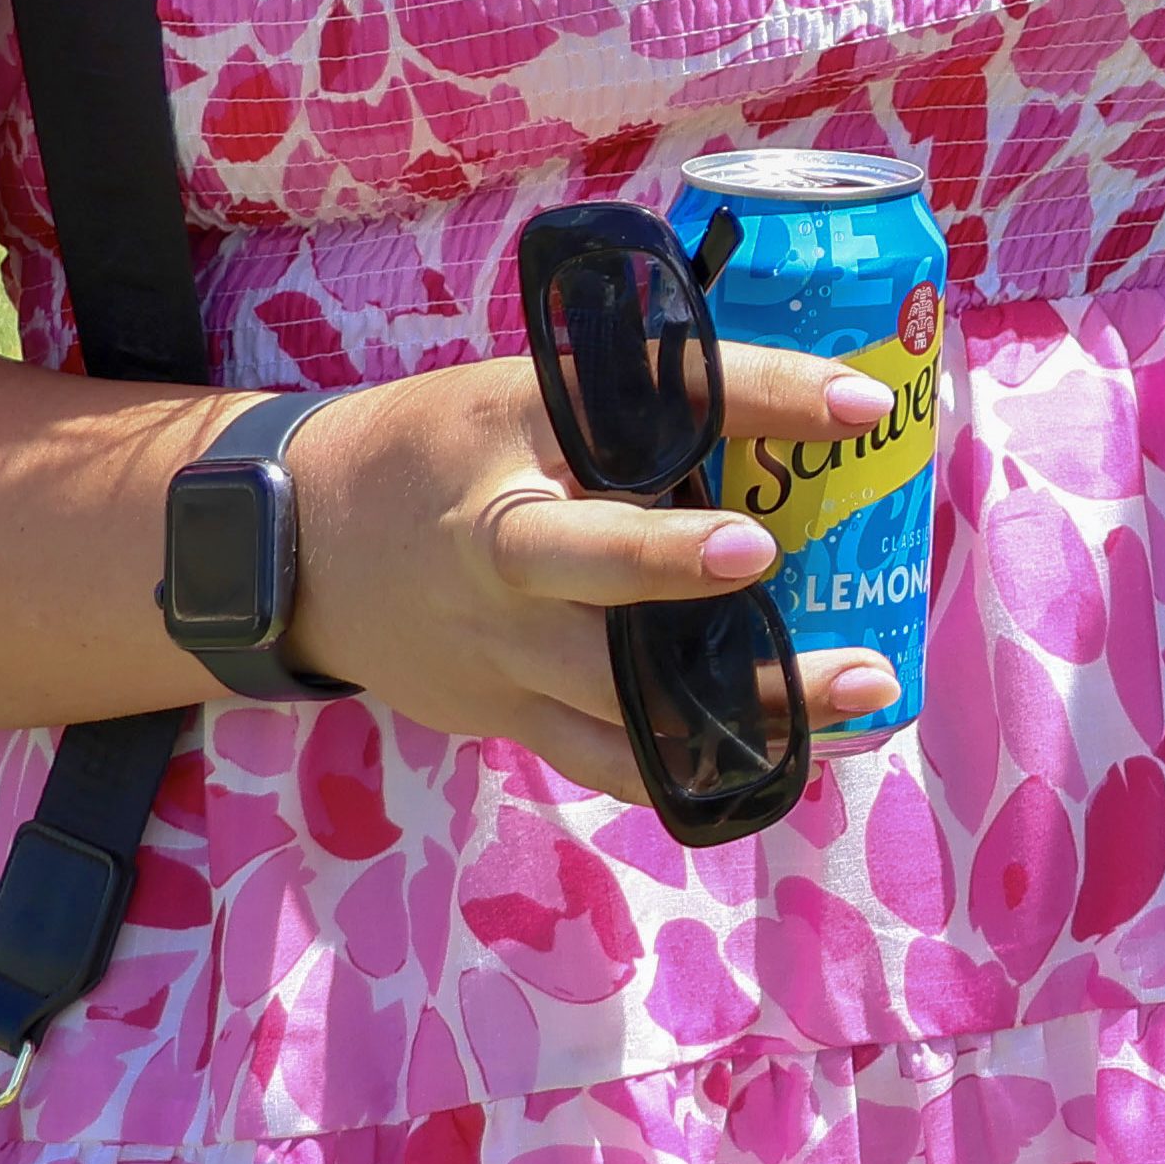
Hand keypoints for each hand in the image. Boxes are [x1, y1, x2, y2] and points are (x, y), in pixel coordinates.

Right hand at [275, 345, 903, 804]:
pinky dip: (695, 770)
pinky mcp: (506, 719)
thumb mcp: (532, 393)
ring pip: (625, 693)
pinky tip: (790, 760)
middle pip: (598, 565)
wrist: (300, 551)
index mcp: (521, 446)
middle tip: (774, 555)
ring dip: (747, 700)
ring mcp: (504, 651)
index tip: (860, 404)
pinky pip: (608, 760)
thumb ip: (660, 397)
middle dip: (683, 565)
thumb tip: (838, 394)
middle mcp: (505, 555)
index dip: (760, 395)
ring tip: (864, 690)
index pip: (653, 404)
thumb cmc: (447, 449)